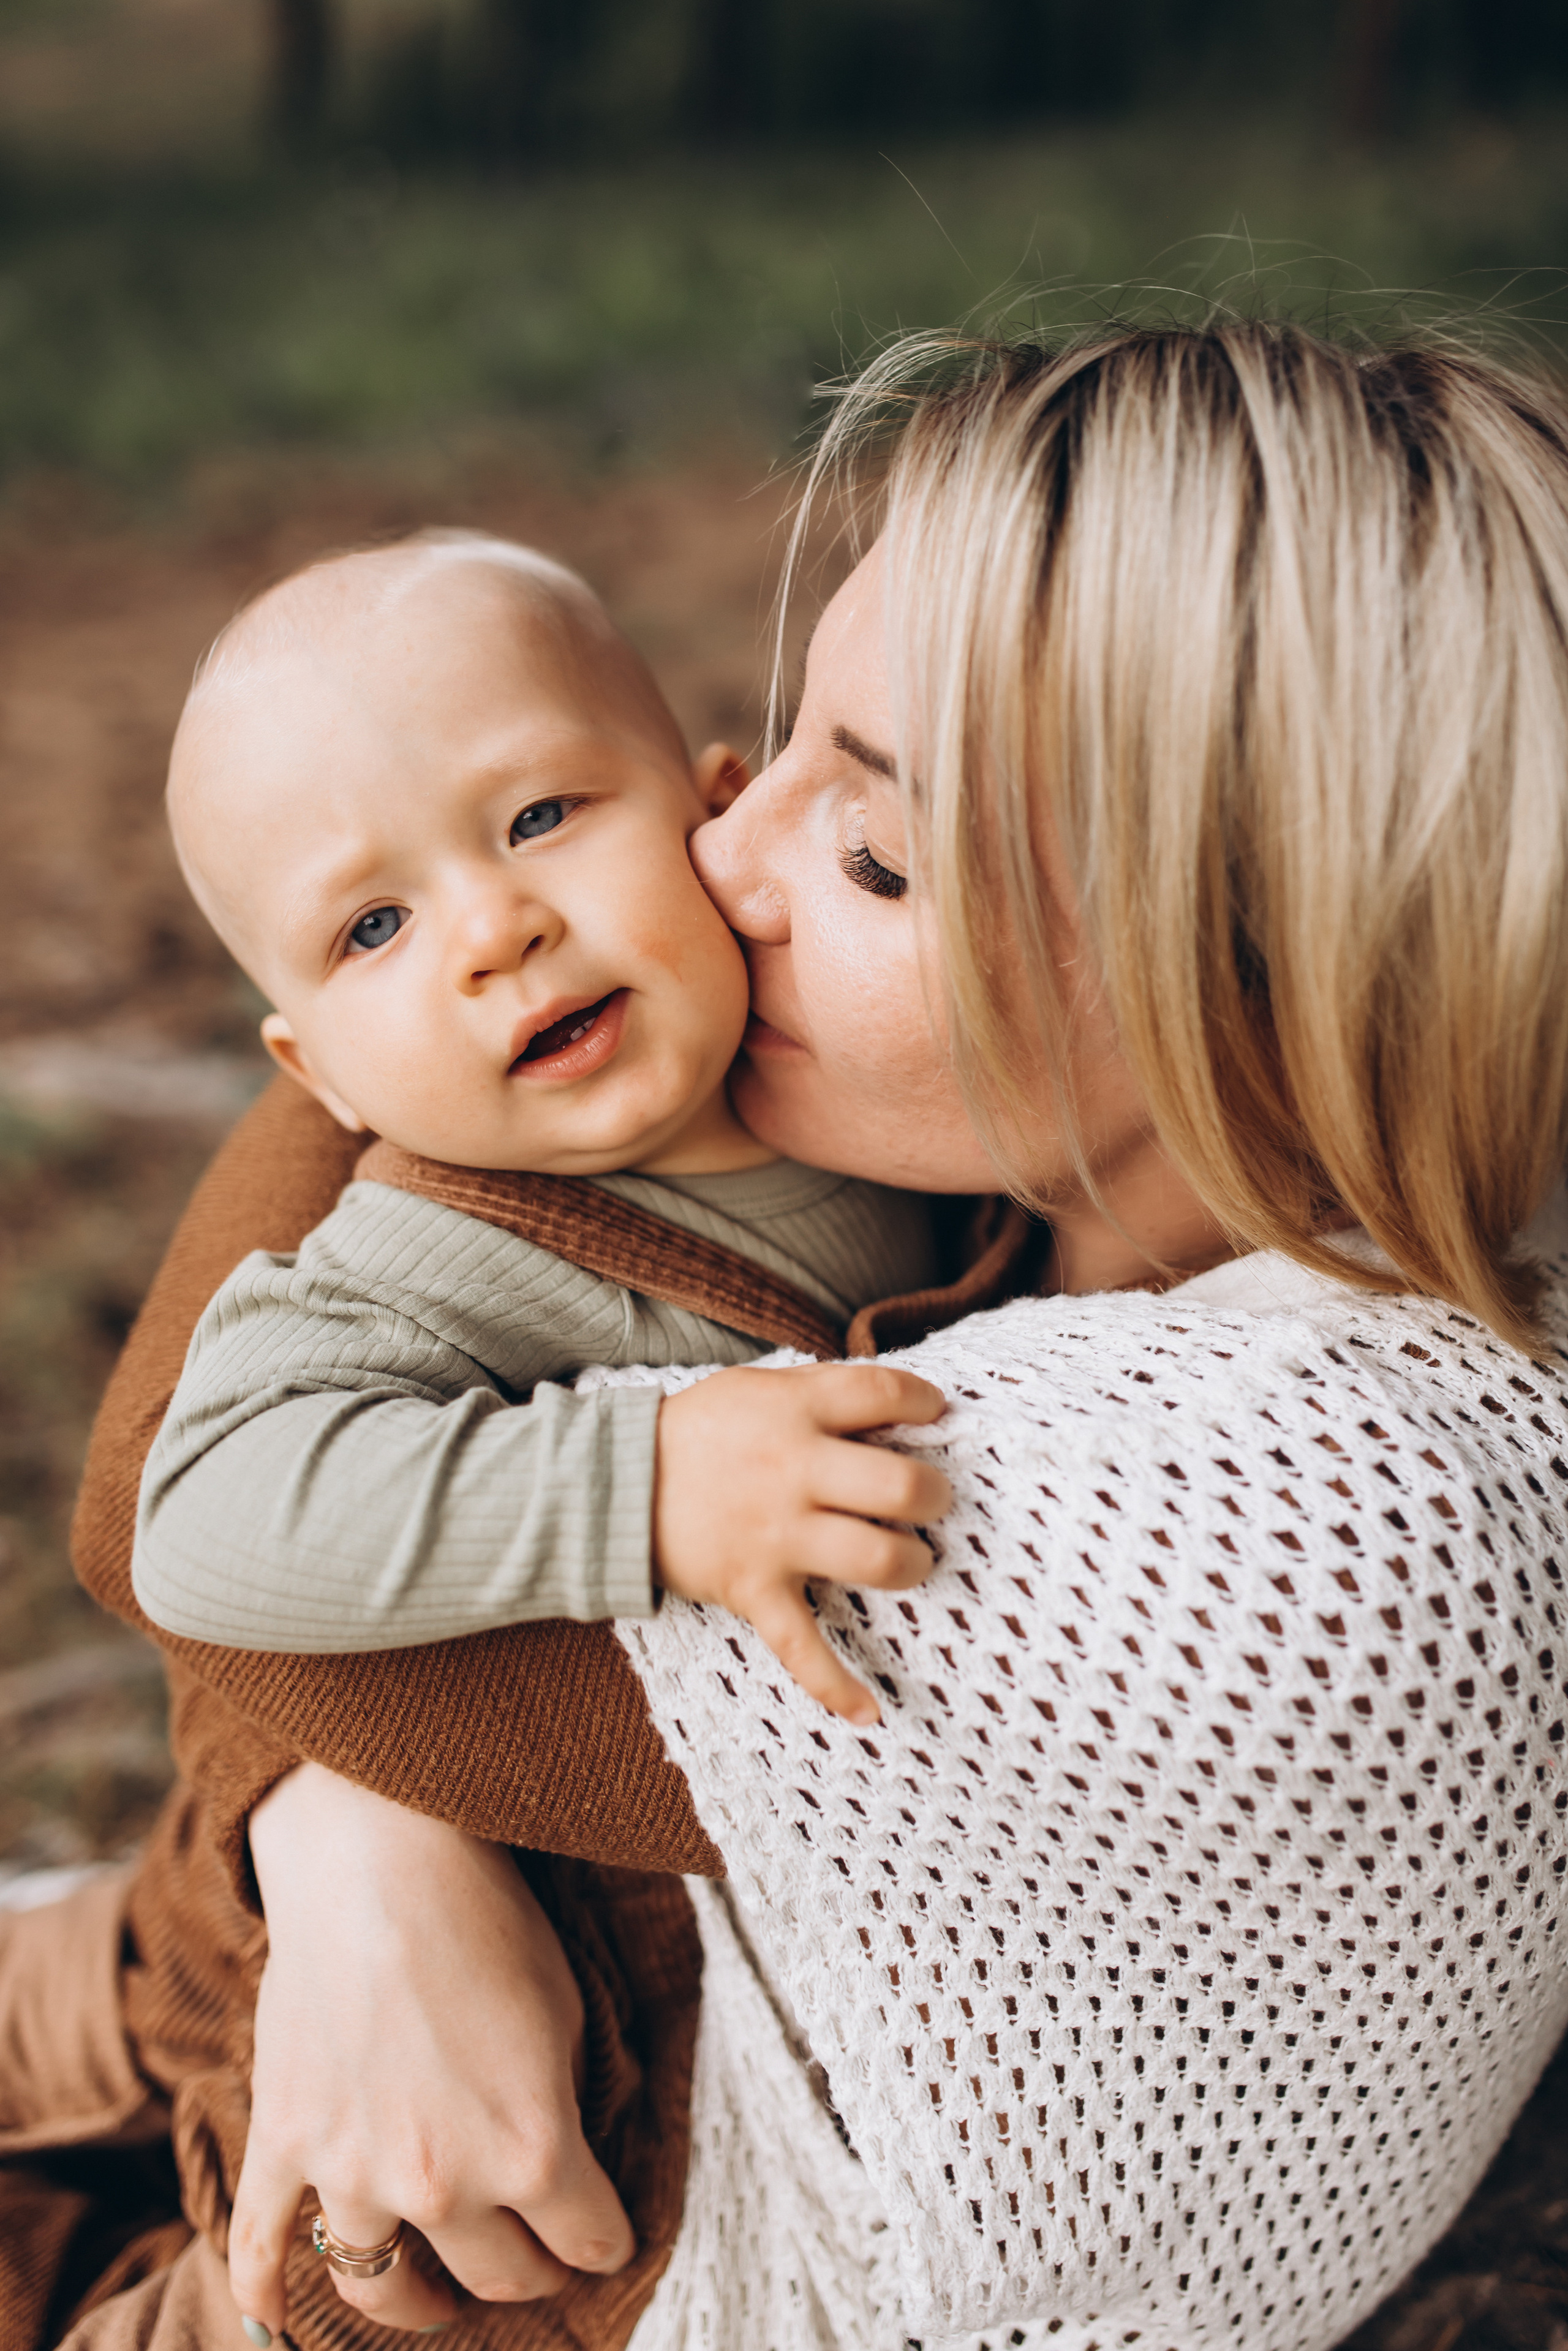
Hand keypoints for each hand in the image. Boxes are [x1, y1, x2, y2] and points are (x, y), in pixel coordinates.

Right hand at [229, 1763, 634, 2339]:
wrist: (380, 1859)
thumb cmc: (487, 1920)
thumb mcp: (569, 2011)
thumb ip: (567, 2102)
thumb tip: (569, 2155)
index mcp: (534, 2151)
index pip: (590, 2244)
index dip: (605, 2242)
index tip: (604, 2237)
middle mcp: (443, 2183)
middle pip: (498, 2277)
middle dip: (529, 2273)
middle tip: (533, 2257)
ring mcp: (352, 2172)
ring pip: (386, 2287)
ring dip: (418, 2301)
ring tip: (435, 2294)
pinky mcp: (285, 2142)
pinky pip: (260, 2248)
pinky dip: (262, 2295)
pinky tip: (274, 2323)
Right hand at [652, 1361, 950, 1723]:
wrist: (614, 1483)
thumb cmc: (701, 1432)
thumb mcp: (759, 1389)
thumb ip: (823, 1398)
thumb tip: (898, 1415)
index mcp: (794, 1409)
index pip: (883, 1393)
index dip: (924, 1402)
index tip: (934, 1413)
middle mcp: (792, 1470)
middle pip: (899, 1485)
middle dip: (934, 1493)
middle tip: (932, 1497)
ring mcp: (774, 1534)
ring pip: (876, 1558)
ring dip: (912, 1564)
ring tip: (913, 1560)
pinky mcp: (753, 1589)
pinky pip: (802, 1647)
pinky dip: (836, 1685)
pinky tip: (871, 1714)